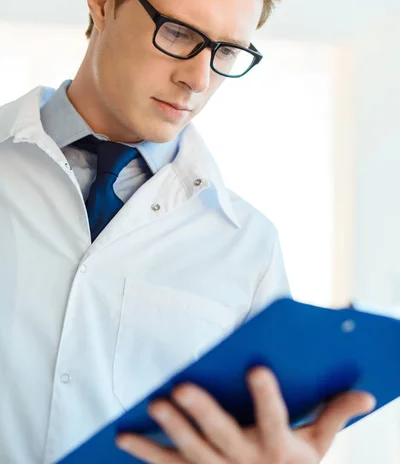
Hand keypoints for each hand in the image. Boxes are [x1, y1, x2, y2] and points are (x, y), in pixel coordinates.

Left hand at [116, 366, 375, 463]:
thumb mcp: (319, 447)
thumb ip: (335, 416)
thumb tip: (365, 394)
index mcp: (279, 449)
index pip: (275, 421)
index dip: (266, 397)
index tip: (256, 368)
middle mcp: (245, 462)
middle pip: (222, 436)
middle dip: (202, 413)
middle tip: (181, 386)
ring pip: (191, 452)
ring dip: (171, 429)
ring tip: (155, 403)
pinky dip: (146, 452)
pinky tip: (125, 436)